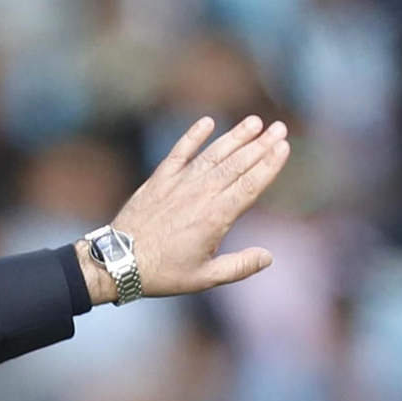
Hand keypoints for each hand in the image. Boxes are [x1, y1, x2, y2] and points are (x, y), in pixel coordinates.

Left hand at [80, 115, 289, 300]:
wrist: (117, 263)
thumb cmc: (162, 274)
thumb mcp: (203, 278)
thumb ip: (238, 267)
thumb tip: (268, 257)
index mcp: (214, 217)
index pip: (249, 185)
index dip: (268, 165)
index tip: (284, 147)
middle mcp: (199, 195)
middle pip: (237, 164)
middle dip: (260, 145)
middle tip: (279, 128)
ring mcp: (178, 184)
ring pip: (213, 154)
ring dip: (235, 137)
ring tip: (254, 122)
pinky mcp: (158, 180)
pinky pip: (179, 152)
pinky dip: (192, 136)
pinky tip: (207, 122)